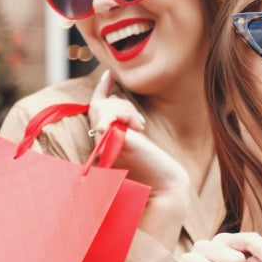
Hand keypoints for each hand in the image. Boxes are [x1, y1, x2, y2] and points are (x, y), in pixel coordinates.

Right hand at [88, 70, 188, 193]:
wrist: (165, 187)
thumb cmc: (156, 169)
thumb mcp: (137, 140)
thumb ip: (124, 124)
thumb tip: (115, 97)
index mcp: (105, 144)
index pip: (96, 110)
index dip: (101, 90)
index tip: (108, 74)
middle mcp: (99, 144)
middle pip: (97, 106)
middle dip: (118, 104)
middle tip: (140, 123)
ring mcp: (102, 144)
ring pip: (103, 107)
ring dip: (126, 110)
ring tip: (140, 127)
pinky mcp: (110, 141)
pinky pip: (107, 114)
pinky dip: (124, 114)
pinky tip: (138, 128)